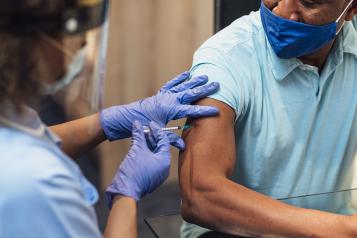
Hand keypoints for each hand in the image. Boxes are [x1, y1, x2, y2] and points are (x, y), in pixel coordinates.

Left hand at [100, 71, 219, 147]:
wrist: (125, 119)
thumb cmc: (141, 126)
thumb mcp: (156, 133)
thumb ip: (170, 140)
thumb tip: (183, 145)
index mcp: (170, 109)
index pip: (191, 110)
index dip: (205, 111)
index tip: (217, 110)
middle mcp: (168, 99)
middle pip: (190, 93)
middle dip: (204, 89)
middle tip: (217, 84)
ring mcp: (164, 95)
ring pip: (182, 86)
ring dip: (194, 81)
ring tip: (205, 76)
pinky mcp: (159, 94)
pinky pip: (171, 84)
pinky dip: (179, 79)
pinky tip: (186, 74)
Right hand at [105, 121, 170, 207]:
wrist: (125, 191)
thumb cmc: (133, 171)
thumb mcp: (136, 149)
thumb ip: (139, 135)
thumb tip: (137, 123)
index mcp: (164, 160)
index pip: (163, 141)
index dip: (156, 130)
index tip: (150, 123)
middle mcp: (164, 167)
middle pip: (159, 147)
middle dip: (151, 137)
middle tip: (144, 128)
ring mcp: (157, 173)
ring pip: (154, 154)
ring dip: (147, 144)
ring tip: (140, 135)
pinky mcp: (150, 176)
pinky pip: (150, 161)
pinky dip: (145, 152)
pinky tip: (138, 146)